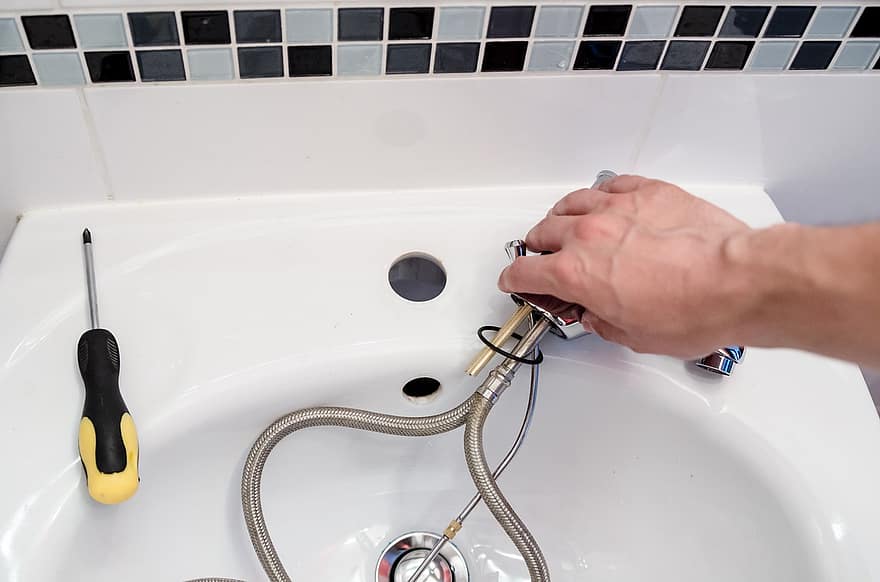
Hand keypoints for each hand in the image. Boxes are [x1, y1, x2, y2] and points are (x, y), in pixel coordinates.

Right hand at [498, 175, 753, 357]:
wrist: (739, 282)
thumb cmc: (694, 310)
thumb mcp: (634, 336)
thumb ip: (602, 322)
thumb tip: (596, 315)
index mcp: (576, 274)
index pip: (524, 271)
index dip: (514, 279)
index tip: (515, 281)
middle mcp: (588, 234)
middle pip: (542, 232)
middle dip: (536, 248)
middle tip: (543, 258)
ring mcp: (618, 208)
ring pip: (570, 202)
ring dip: (561, 217)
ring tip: (566, 226)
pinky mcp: (648, 192)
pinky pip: (609, 185)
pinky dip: (599, 196)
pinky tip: (605, 203)